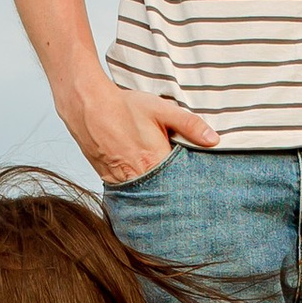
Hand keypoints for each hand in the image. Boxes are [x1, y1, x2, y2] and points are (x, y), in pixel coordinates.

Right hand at [57, 71, 219, 186]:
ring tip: (164, 190)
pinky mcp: (107, 179)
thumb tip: (214, 140)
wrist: (87, 106)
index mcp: (154, 162)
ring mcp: (120, 180)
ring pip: (144, 194)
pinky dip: (137, 188)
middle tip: (184, 196)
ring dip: (154, 192)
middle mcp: (137, 176)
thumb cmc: (124, 107)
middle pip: (162, 192)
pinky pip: (127, 191)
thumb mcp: (162, 110)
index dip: (188, 184)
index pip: (179, 183)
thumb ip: (190, 124)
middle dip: (172, 192)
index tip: (197, 187)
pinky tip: (142, 181)